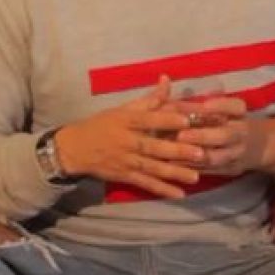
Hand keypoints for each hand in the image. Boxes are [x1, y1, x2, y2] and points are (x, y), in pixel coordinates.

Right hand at [56, 76, 206, 198]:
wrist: (74, 149)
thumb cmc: (103, 124)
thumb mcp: (123, 109)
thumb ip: (149, 99)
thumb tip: (168, 80)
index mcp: (126, 121)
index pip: (148, 119)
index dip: (166, 120)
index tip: (186, 120)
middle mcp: (127, 141)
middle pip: (153, 146)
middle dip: (177, 151)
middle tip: (200, 153)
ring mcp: (126, 161)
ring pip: (153, 168)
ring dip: (175, 173)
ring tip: (196, 176)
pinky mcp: (125, 176)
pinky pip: (146, 184)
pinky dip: (162, 190)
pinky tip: (179, 194)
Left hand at [174, 98, 274, 176]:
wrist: (262, 146)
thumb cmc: (232, 121)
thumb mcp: (222, 110)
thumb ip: (197, 103)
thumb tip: (167, 87)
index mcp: (241, 115)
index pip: (236, 107)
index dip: (220, 105)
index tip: (203, 106)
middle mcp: (241, 134)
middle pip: (226, 135)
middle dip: (203, 136)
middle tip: (180, 135)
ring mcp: (237, 154)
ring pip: (217, 158)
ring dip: (195, 157)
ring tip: (175, 154)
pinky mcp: (229, 170)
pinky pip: (210, 171)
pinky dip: (193, 168)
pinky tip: (176, 165)